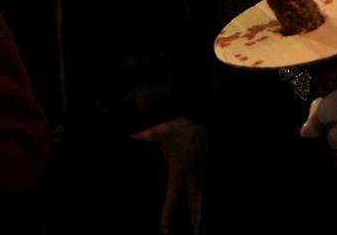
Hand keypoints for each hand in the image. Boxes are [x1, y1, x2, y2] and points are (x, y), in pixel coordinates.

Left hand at [131, 115, 207, 233]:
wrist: (200, 115)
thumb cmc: (180, 126)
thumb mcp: (158, 133)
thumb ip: (143, 137)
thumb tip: (129, 138)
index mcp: (179, 170)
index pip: (172, 197)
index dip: (167, 214)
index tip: (164, 230)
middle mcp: (192, 172)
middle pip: (193, 200)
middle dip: (195, 217)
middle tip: (195, 232)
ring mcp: (202, 166)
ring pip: (202, 190)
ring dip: (201, 204)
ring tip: (200, 220)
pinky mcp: (207, 160)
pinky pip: (206, 178)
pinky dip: (205, 189)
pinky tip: (205, 196)